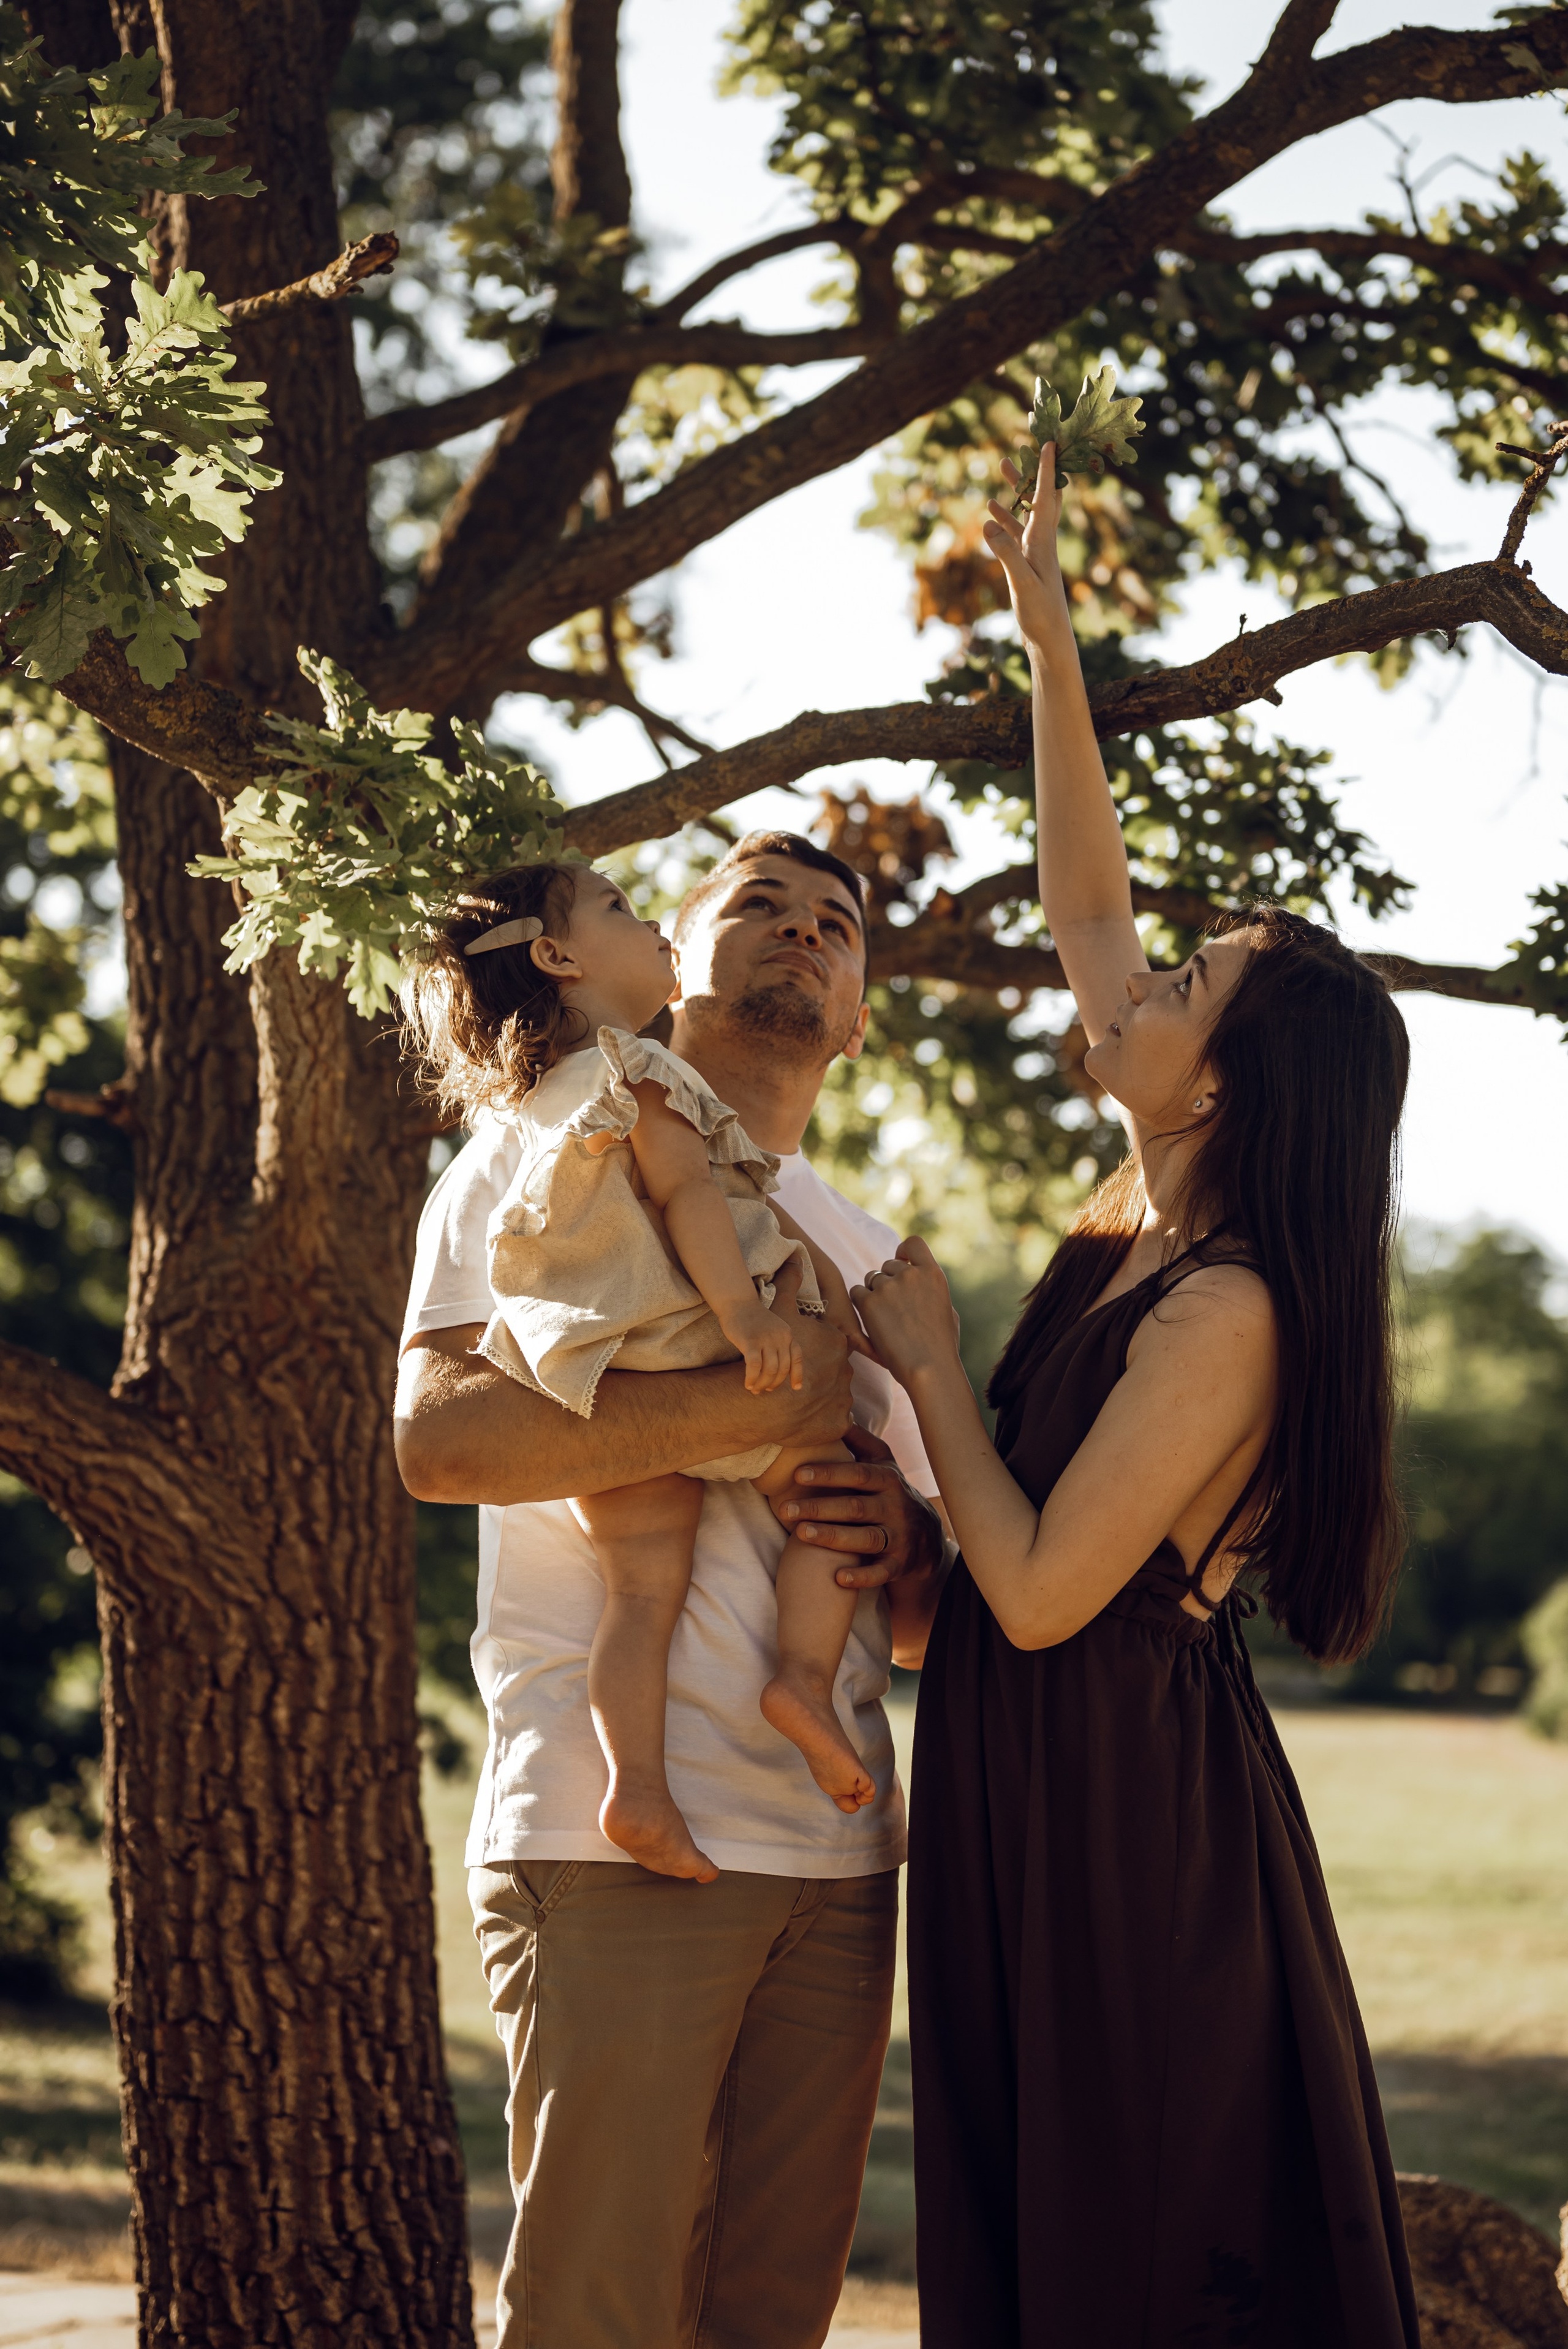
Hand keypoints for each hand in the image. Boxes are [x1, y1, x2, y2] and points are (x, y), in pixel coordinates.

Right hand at [721, 1297, 803, 1394]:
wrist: (737, 1303)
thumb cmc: (753, 1320)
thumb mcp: (773, 1329)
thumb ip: (778, 1345)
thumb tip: (777, 1371)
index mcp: (787, 1334)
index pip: (797, 1358)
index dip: (797, 1375)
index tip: (796, 1388)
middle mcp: (780, 1337)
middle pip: (782, 1368)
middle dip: (774, 1383)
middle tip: (765, 1389)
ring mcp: (766, 1339)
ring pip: (770, 1370)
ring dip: (762, 1384)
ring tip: (755, 1389)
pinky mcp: (750, 1341)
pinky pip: (754, 1367)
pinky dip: (752, 1378)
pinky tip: (748, 1384)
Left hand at [771, 1424, 944, 1590]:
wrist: (927, 1535)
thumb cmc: (891, 1493)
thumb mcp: (884, 1465)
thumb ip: (861, 1442)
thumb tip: (839, 1412)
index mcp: (888, 1480)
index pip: (857, 1474)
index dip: (829, 1473)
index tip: (798, 1473)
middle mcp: (895, 1507)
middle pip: (855, 1507)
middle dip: (820, 1508)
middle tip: (786, 1509)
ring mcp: (899, 1537)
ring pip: (865, 1539)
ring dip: (833, 1538)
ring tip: (801, 1535)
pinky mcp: (899, 1564)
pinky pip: (881, 1573)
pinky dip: (861, 1577)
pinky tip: (837, 1579)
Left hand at [850, 1236, 961, 1389]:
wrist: (928, 1368)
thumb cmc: (941, 1346)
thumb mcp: (947, 1309)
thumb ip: (931, 1290)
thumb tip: (921, 1281)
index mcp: (933, 1274)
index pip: (913, 1243)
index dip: (903, 1250)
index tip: (900, 1260)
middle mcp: (911, 1274)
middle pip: (888, 1265)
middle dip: (887, 1281)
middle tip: (892, 1307)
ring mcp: (889, 1287)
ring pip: (871, 1279)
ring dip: (874, 1294)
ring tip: (885, 1319)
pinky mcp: (869, 1302)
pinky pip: (856, 1292)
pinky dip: (861, 1304)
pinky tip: (873, 1322)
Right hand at [982, 445, 1071, 651]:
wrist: (1050, 639)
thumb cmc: (1040, 614)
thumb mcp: (1022, 583)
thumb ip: (1006, 553)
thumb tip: (988, 525)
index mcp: (1043, 541)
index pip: (1046, 497)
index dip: (1046, 469)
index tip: (1048, 442)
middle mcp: (1042, 542)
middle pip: (1039, 498)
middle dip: (1031, 471)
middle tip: (1017, 449)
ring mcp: (1035, 552)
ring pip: (1026, 512)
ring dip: (1016, 490)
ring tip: (1003, 469)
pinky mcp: (1027, 564)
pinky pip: (1016, 533)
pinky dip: (1005, 519)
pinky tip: (992, 514)